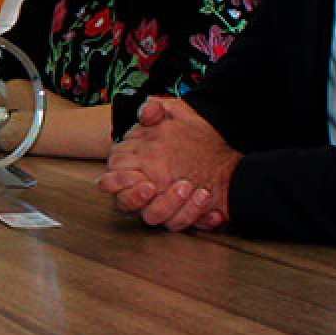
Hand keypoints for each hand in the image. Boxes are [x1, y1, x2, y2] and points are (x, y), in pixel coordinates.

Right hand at [96, 96, 238, 231]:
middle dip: (138, 198)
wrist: (225, 158)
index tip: (137, 177)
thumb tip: (147, 111)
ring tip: (197, 191)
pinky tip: (213, 211)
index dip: (117, 182)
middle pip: (125, 203)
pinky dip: (197, 217)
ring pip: (154, 218)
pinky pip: (182, 224)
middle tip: (156, 186)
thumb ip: (157, 109)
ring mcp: (162, 205)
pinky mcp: (181, 216)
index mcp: (134, 167)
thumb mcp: (178, 115)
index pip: (111, 180)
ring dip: (173, 206)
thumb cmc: (194, 137)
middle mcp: (143, 189)